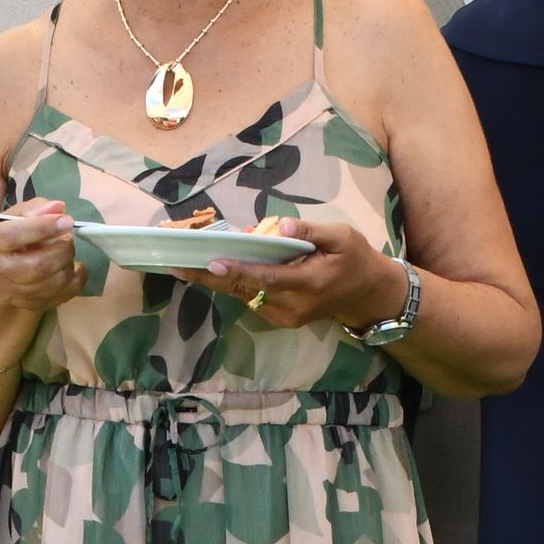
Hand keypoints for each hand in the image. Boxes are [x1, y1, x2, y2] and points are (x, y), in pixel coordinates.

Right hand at [0, 199, 85, 319]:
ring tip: (67, 253)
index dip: (42, 228)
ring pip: (52, 283)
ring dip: (69, 265)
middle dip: (62, 251)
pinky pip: (63, 295)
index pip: (11, 236)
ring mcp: (12, 293)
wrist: (1, 272)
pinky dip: (76, 280)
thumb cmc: (11, 237)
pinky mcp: (30, 305)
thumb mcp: (15, 216)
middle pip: (36, 266)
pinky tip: (74, 268)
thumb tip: (58, 208)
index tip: (67, 221)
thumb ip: (35, 209)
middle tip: (69, 240)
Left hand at [179, 214, 410, 332]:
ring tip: (183, 264)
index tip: (211, 262)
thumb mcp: (342, 236)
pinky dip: (230, 283)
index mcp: (310, 283)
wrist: (367, 294)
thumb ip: (310, 231)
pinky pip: (249, 298)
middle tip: (176, 264)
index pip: (266, 277)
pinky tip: (210, 268)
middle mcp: (293, 305)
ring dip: (214, 281)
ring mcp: (284, 316)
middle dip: (209, 277)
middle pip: (244, 290)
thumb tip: (279, 226)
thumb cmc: (355, 259)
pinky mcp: (279, 317)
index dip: (237, 270)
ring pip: (242, 296)